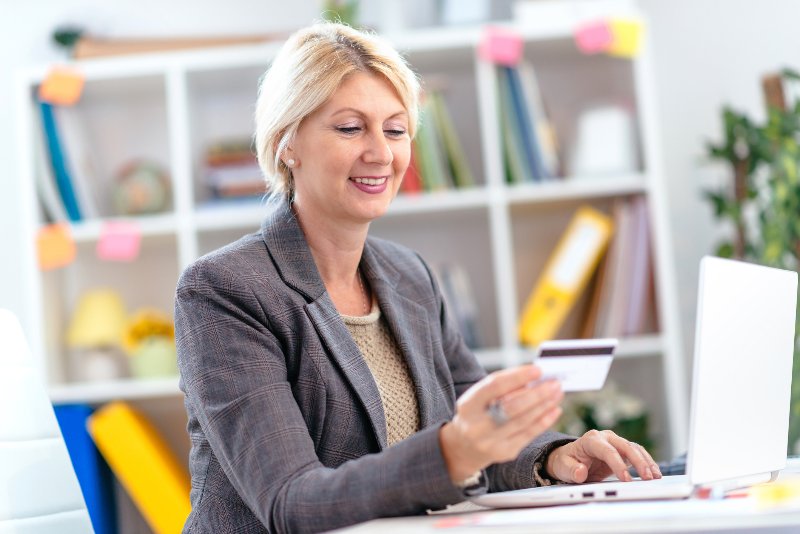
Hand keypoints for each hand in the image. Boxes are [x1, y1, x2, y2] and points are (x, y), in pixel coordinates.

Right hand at [439, 365, 562, 482]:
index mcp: (468, 405)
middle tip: (555, 383)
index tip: (537, 370)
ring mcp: (490, 442)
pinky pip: (529, 435)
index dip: (517, 377)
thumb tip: (535, 378)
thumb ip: (503, 387)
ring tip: (557, 393)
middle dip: (537, 394)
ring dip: (544, 405)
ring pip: (524, 421)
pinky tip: (554, 410)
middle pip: (512, 407)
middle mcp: (477, 426)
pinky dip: (544, 421)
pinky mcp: (504, 452)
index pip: (494, 387)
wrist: (464, 447)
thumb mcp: (480, 398)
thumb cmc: (477, 413)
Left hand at [545, 429, 660, 483]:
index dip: (618, 464)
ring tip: (655, 477)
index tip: (626, 479)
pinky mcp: (622, 451)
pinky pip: (638, 454)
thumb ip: (572, 470)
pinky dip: (647, 463)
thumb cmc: (566, 462)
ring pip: (635, 449)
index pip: (607, 450)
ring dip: (646, 462)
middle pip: (625, 446)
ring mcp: (615, 443)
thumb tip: (581, 472)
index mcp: (591, 439)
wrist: (569, 459)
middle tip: (647, 478)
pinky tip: (654, 473)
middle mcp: (605, 438)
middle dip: (638, 462)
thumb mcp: (563, 468)